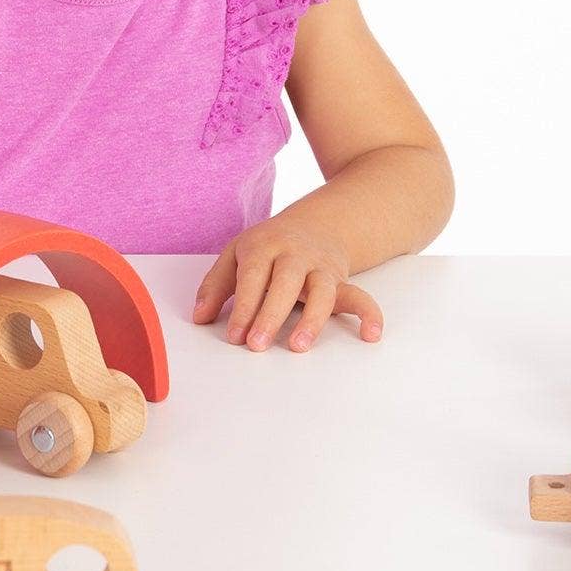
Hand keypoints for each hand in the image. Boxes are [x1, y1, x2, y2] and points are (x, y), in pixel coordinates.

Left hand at [192, 219, 382, 352]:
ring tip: (298, 345)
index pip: (252, 276)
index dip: (243, 306)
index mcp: (263, 246)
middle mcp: (295, 254)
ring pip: (322, 290)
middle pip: (285, 283)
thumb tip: (200, 317)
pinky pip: (360, 295)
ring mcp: (320, 266)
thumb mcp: (236, 255)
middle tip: (257, 345)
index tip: (235, 336)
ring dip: (312, 318)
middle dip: (270, 314)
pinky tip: (371, 335)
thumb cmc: (267, 247)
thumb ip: (215, 285)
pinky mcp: (341, 280)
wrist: (315, 224)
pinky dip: (369, 314)